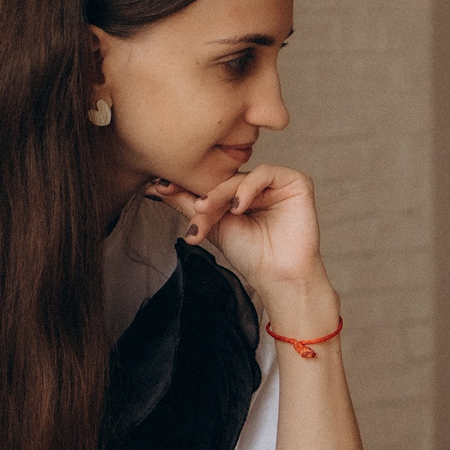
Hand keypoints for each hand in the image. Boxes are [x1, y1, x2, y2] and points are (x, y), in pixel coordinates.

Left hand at [145, 164, 328, 298]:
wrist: (277, 276)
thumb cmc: (250, 255)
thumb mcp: (212, 227)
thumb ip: (188, 204)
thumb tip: (154, 187)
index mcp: (240, 194)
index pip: (211, 182)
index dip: (186, 184)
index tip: (159, 188)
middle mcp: (258, 185)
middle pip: (224, 179)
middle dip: (205, 197)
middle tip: (194, 213)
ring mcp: (277, 183)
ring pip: (240, 176)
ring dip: (220, 193)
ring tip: (207, 210)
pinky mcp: (296, 182)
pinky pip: (265, 173)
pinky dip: (247, 188)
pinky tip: (237, 208)